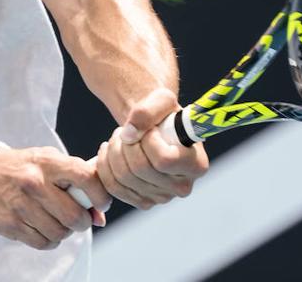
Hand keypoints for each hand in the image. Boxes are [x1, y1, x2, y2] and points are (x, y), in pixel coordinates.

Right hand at [0, 146, 110, 249]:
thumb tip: (100, 217)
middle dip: (83, 221)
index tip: (102, 204)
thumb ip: (77, 181)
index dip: (100, 195)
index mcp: (48, 163)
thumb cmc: (24, 168)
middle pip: (74, 215)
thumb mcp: (49, 162)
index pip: (85, 178)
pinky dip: (50, 240)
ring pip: (60, 232)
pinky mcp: (10, 224)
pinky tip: (44, 227)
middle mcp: (34, 183)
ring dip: (65, 231)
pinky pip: (43, 243)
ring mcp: (21, 205)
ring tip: (58, 220)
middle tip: (80, 217)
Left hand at [95, 87, 208, 209]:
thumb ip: (147, 112)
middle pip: (140, 169)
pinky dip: (105, 165)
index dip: (148, 141)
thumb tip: (128, 134)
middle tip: (127, 130)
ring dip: (114, 151)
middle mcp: (182, 187)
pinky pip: (113, 186)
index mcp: (196, 164)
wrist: (155, 129)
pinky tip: (109, 150)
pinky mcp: (143, 201)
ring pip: (123, 178)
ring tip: (119, 137)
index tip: (149, 129)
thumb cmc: (163, 114)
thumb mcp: (160, 100)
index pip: (164, 160)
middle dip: (126, 144)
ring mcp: (162, 198)